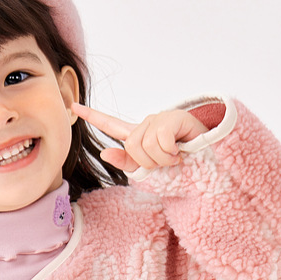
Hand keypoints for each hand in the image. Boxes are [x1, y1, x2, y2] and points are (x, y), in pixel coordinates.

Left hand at [72, 103, 207, 171]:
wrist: (207, 165)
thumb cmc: (179, 169)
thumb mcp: (149, 171)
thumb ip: (127, 163)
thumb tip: (104, 153)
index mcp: (138, 136)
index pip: (111, 125)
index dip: (92, 117)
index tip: (73, 107)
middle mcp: (147, 124)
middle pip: (132, 145)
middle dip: (149, 161)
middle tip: (166, 162)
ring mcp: (160, 119)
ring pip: (146, 145)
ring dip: (163, 159)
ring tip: (175, 157)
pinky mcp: (174, 117)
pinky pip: (161, 140)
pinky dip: (171, 153)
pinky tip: (182, 151)